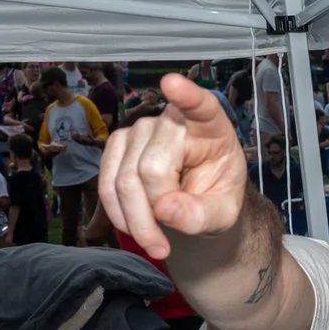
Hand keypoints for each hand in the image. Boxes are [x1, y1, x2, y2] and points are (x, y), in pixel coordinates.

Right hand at [98, 73, 249, 258]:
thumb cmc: (215, 196)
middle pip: (150, 169)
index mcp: (210, 127)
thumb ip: (201, 215)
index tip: (172, 84)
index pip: (199, 106)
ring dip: (134, 222)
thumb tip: (165, 209)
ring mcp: (139, 130)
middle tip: (164, 245)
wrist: (199, 200)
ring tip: (155, 243)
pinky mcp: (117, 145)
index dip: (186, 96)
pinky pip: (106, 185)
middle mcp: (171, 121)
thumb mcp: (222, 214)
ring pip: (123, 180)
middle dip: (153, 215)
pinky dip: (118, 215)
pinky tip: (135, 226)